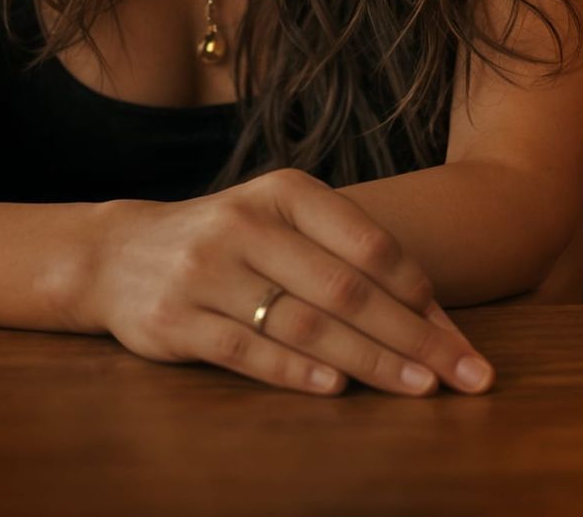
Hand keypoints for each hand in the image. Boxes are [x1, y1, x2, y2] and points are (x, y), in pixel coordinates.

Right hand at [81, 167, 493, 397]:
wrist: (119, 255)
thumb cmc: (226, 243)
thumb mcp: (279, 224)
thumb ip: (345, 257)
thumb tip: (432, 318)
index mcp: (282, 192)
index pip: (368, 243)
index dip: (421, 296)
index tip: (460, 340)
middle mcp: (245, 224)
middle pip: (345, 289)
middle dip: (412, 337)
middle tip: (463, 376)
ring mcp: (207, 271)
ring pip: (303, 324)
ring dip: (369, 362)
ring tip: (419, 389)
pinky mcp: (177, 319)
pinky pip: (247, 351)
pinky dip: (295, 373)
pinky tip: (337, 391)